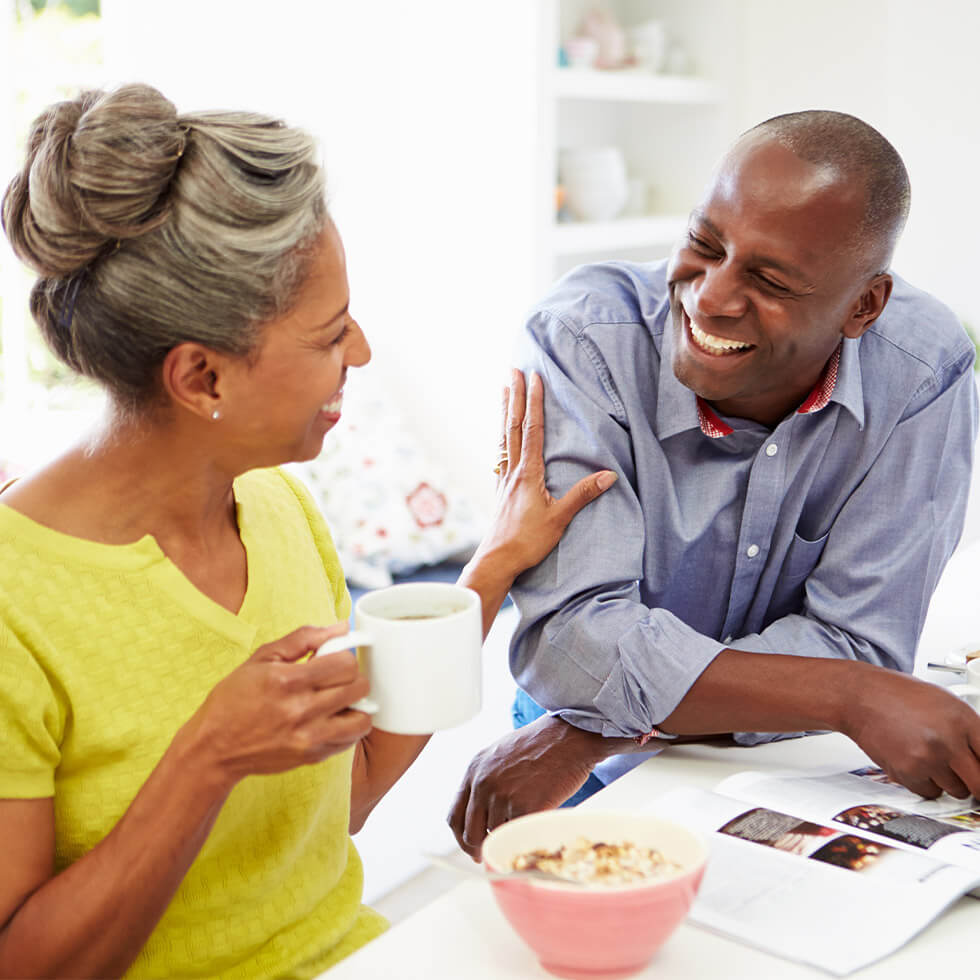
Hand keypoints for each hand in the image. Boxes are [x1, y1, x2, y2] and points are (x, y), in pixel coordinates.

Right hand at [186, 624, 373, 787]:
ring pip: (362, 717)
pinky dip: (348, 726)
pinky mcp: (313, 757)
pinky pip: (351, 740)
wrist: (213, 748)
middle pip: (358, 687)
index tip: (333, 658)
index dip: (343, 656)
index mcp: (288, 681)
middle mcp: (302, 711)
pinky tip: (332, 718)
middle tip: (336, 677)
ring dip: (356, 704)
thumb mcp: (262, 658)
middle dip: (351, 677)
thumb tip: (341, 627)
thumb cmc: (234, 699)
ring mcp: (309, 738)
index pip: (345, 664)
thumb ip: (304, 638)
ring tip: (339, 699)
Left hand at [447, 715, 606, 860]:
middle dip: (480, 849)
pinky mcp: (525, 808)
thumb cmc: (540, 745)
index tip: (473, 848)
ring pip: (496, 837)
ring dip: (509, 836)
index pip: (454, 817)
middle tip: (495, 852)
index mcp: (474, 770)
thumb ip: (484, 781)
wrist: (569, 737)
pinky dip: (525, 835)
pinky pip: (518, 835)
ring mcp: (503, 797)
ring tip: (526, 822)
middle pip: (470, 834)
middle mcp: (483, 784)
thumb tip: (480, 816)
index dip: (462, 838)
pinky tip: (535, 824)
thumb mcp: (499, 755)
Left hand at [476, 370, 616, 577]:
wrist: (497, 561)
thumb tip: (609, 475)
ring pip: (504, 437)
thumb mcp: (559, 519)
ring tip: (503, 389)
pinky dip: (502, 434)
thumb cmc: (527, 542)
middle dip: (515, 396)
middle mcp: (512, 471)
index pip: (532, 429)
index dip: (535, 402)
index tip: (534, 378)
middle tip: (512, 370)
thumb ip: (583, 495)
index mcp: (528, 473)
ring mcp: (504, 480)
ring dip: (505, 411)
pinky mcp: (501, 490)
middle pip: (513, 426)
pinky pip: (501, 453)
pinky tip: (502, 432)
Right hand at [843, 669, 979, 798]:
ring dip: (947, 782)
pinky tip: (914, 761)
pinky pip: (929, 792)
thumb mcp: (944, 703)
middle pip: (979, 785)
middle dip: (976, 786)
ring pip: (956, 791)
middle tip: (969, 780)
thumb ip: (969, 730)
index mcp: (963, 719)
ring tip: (930, 758)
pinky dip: (924, 783)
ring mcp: (927, 758)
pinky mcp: (907, 772)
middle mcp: (948, 740)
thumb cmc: (899, 696)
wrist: (860, 697)